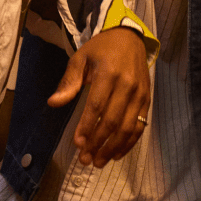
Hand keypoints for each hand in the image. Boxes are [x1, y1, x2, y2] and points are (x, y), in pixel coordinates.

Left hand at [47, 27, 150, 167]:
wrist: (129, 38)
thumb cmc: (101, 49)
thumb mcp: (80, 58)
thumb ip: (69, 81)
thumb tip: (54, 103)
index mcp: (109, 72)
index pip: (97, 105)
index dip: (87, 127)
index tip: (77, 144)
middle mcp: (127, 84)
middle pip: (112, 120)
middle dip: (98, 143)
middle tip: (85, 159)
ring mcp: (140, 93)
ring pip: (127, 127)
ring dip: (113, 148)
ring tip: (98, 162)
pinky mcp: (147, 99)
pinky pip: (140, 125)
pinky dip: (129, 143)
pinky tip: (116, 154)